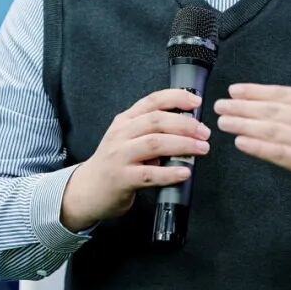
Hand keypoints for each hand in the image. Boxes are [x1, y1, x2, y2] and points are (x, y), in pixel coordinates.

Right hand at [60, 89, 211, 231]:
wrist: (86, 191)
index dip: (176, 98)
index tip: (196, 102)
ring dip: (182, 145)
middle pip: (156, 121)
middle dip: (185, 124)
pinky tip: (184, 173)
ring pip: (154, 144)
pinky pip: (149, 174)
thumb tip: (187, 128)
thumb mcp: (126, 138)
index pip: (152, 101)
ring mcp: (119, 156)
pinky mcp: (121, 179)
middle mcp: (121, 134)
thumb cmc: (114, 163)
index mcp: (125, 120)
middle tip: (204, 132)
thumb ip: (151, 130)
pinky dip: (169, 173)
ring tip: (201, 149)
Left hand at [214, 40, 290, 215]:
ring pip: (273, 131)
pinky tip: (241, 143)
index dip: (256, 91)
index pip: (282, 94)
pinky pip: (280, 154)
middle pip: (273, 111)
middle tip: (219, 106)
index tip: (234, 90)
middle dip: (244, 107)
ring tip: (223, 122)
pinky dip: (259, 148)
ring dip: (245, 126)